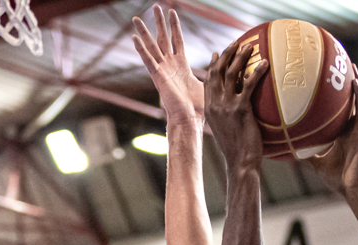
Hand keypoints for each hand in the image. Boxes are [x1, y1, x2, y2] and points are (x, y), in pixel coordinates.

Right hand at [132, 5, 201, 124]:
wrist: (190, 119)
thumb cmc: (199, 107)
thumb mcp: (209, 82)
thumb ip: (213, 69)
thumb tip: (224, 61)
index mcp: (180, 65)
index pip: (177, 39)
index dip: (174, 25)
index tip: (172, 10)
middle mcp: (168, 66)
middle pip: (162, 38)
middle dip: (158, 22)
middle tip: (155, 5)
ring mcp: (161, 71)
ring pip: (151, 46)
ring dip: (143, 31)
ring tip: (136, 18)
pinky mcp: (157, 77)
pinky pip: (147, 60)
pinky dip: (140, 49)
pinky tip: (133, 38)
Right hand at [203, 40, 263, 171]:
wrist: (239, 162)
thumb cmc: (236, 149)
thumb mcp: (225, 128)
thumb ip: (225, 114)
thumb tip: (235, 105)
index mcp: (209, 108)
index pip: (208, 80)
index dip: (213, 64)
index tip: (218, 53)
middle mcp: (214, 105)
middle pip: (217, 72)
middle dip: (226, 54)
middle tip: (236, 44)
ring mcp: (226, 106)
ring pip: (231, 74)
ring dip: (240, 57)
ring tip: (250, 47)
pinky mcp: (241, 110)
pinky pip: (249, 85)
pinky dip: (257, 72)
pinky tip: (265, 64)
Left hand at [305, 69, 357, 193]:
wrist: (351, 187)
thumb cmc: (336, 178)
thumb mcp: (316, 161)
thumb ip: (306, 152)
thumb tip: (289, 147)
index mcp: (343, 132)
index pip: (340, 109)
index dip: (336, 96)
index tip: (328, 82)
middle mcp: (352, 127)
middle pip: (351, 100)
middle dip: (347, 83)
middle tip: (340, 66)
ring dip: (356, 83)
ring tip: (351, 67)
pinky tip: (355, 83)